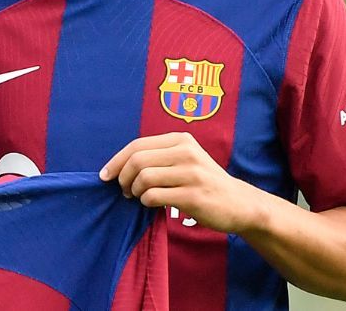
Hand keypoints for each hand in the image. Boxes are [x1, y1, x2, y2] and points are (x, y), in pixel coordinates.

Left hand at [99, 132, 261, 233]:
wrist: (240, 203)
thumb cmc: (205, 182)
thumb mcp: (186, 159)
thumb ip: (159, 156)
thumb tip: (119, 166)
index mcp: (181, 140)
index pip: (137, 145)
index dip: (116, 161)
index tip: (105, 175)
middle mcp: (186, 152)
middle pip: (137, 160)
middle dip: (123, 178)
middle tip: (124, 190)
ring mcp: (191, 173)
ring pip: (144, 178)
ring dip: (135, 191)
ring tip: (139, 197)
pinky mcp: (193, 195)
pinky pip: (155, 196)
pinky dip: (146, 201)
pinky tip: (151, 204)